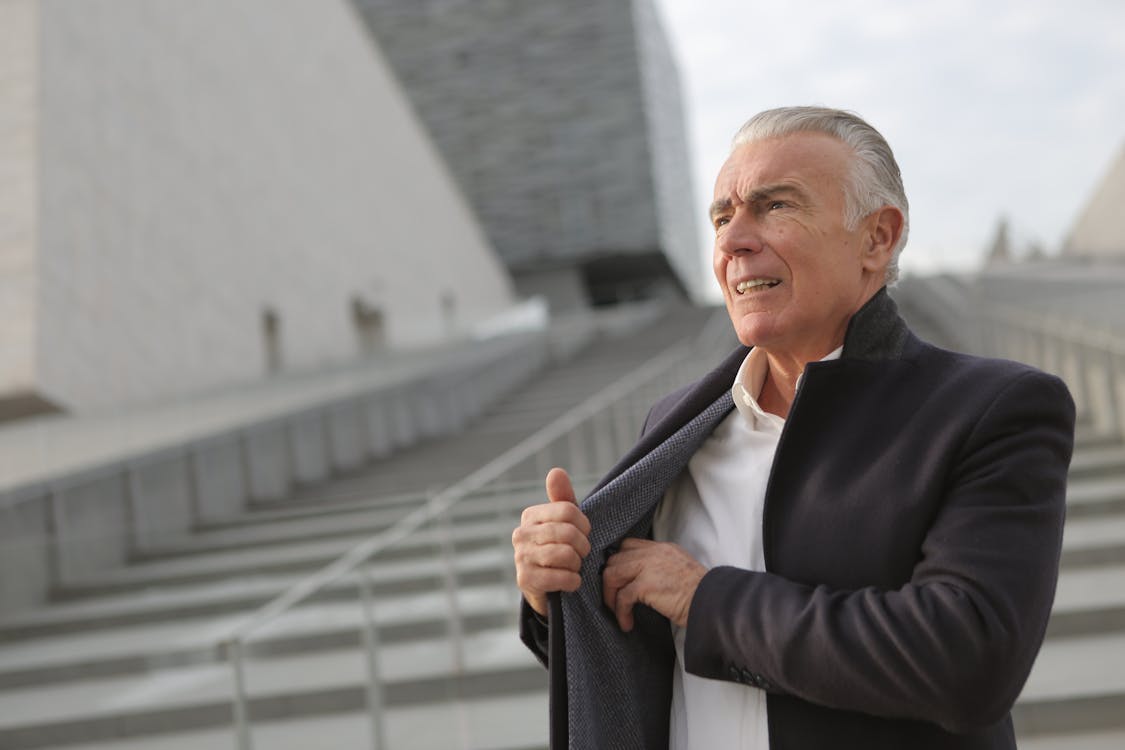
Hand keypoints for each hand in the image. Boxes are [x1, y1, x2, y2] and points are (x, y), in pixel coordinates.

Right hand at [512, 467, 591, 615]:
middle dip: (583, 547)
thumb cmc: (559, 548)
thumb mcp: (564, 523)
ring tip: (574, 566)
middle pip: (568, 533)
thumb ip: (563, 497)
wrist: (546, 587)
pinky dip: (573, 581)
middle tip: (582, 554)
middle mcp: (521, 534)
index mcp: (531, 515)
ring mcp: (520, 557)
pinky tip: (571, 582)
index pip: (568, 510)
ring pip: (565, 554)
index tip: (584, 534)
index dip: (584, 525)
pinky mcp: (525, 580)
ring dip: (577, 564)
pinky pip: (560, 577)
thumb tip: (555, 471)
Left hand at [602, 539, 705, 631]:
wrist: (713, 602)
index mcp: (662, 548)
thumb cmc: (700, 593)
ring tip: (618, 612)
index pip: (628, 545)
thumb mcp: (680, 569)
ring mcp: (648, 567)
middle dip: (610, 581)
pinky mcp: (646, 585)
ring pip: (612, 574)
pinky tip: (627, 624)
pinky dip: (620, 612)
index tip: (618, 580)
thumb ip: (660, 566)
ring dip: (610, 596)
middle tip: (614, 600)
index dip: (619, 562)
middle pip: (615, 558)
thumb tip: (639, 580)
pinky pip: (622, 597)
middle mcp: (653, 553)